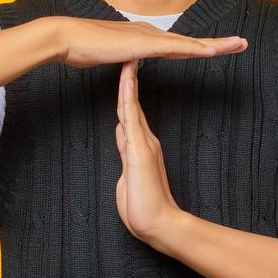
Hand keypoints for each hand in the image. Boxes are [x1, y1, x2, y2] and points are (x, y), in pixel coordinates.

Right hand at [54, 16, 245, 68]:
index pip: (179, 45)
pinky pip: (175, 48)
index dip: (200, 47)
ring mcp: (148, 37)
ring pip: (189, 43)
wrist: (67, 38)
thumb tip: (130, 61)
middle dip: (218, 43)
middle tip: (242, 43)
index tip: (218, 50)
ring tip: (238, 45)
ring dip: (215, 44)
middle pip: (191, 41)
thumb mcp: (111, 56)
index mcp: (145, 38)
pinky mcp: (143, 44)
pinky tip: (211, 51)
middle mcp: (151, 33)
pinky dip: (195, 49)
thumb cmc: (82, 48)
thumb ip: (124, 58)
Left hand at [114, 58, 187, 249]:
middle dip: (128, 79)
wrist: (158, 224)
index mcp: (140, 146)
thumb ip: (125, 152)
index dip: (125, 92)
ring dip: (128, 82)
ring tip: (127, 58)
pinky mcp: (139, 149)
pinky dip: (128, 97)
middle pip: (131, 104)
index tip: (123, 72)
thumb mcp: (129, 174)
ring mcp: (142, 143)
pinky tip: (126, 81)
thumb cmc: (143, 207)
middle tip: (128, 54)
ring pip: (131, 106)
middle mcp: (144, 140)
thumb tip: (120, 133)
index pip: (130, 113)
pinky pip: (131, 117)